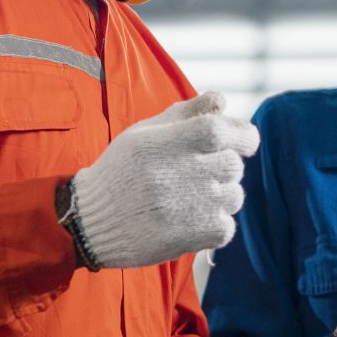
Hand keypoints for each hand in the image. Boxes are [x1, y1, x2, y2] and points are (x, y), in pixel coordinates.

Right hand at [68, 92, 258, 268]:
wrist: (91, 220)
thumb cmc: (122, 170)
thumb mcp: (144, 133)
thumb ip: (186, 113)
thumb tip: (222, 100)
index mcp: (166, 142)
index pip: (221, 130)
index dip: (242, 134)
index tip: (245, 142)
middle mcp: (178, 172)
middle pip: (233, 165)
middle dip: (223, 168)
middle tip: (196, 176)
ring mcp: (186, 206)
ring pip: (234, 197)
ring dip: (220, 198)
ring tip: (189, 199)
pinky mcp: (189, 236)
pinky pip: (226, 227)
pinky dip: (216, 225)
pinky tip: (191, 221)